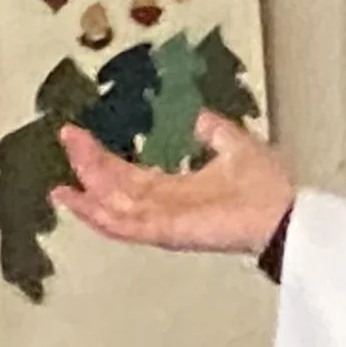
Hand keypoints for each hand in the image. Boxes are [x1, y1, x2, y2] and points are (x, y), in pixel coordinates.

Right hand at [52, 112, 297, 255]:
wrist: (284, 213)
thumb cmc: (266, 186)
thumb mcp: (233, 143)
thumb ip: (210, 130)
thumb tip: (197, 114)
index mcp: (177, 189)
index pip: (129, 175)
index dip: (102, 157)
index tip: (78, 135)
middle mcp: (164, 208)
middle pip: (114, 189)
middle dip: (88, 165)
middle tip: (66, 138)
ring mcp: (162, 222)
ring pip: (113, 208)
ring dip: (87, 192)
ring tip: (61, 177)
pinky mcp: (166, 232)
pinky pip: (125, 226)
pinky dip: (98, 215)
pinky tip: (77, 200)